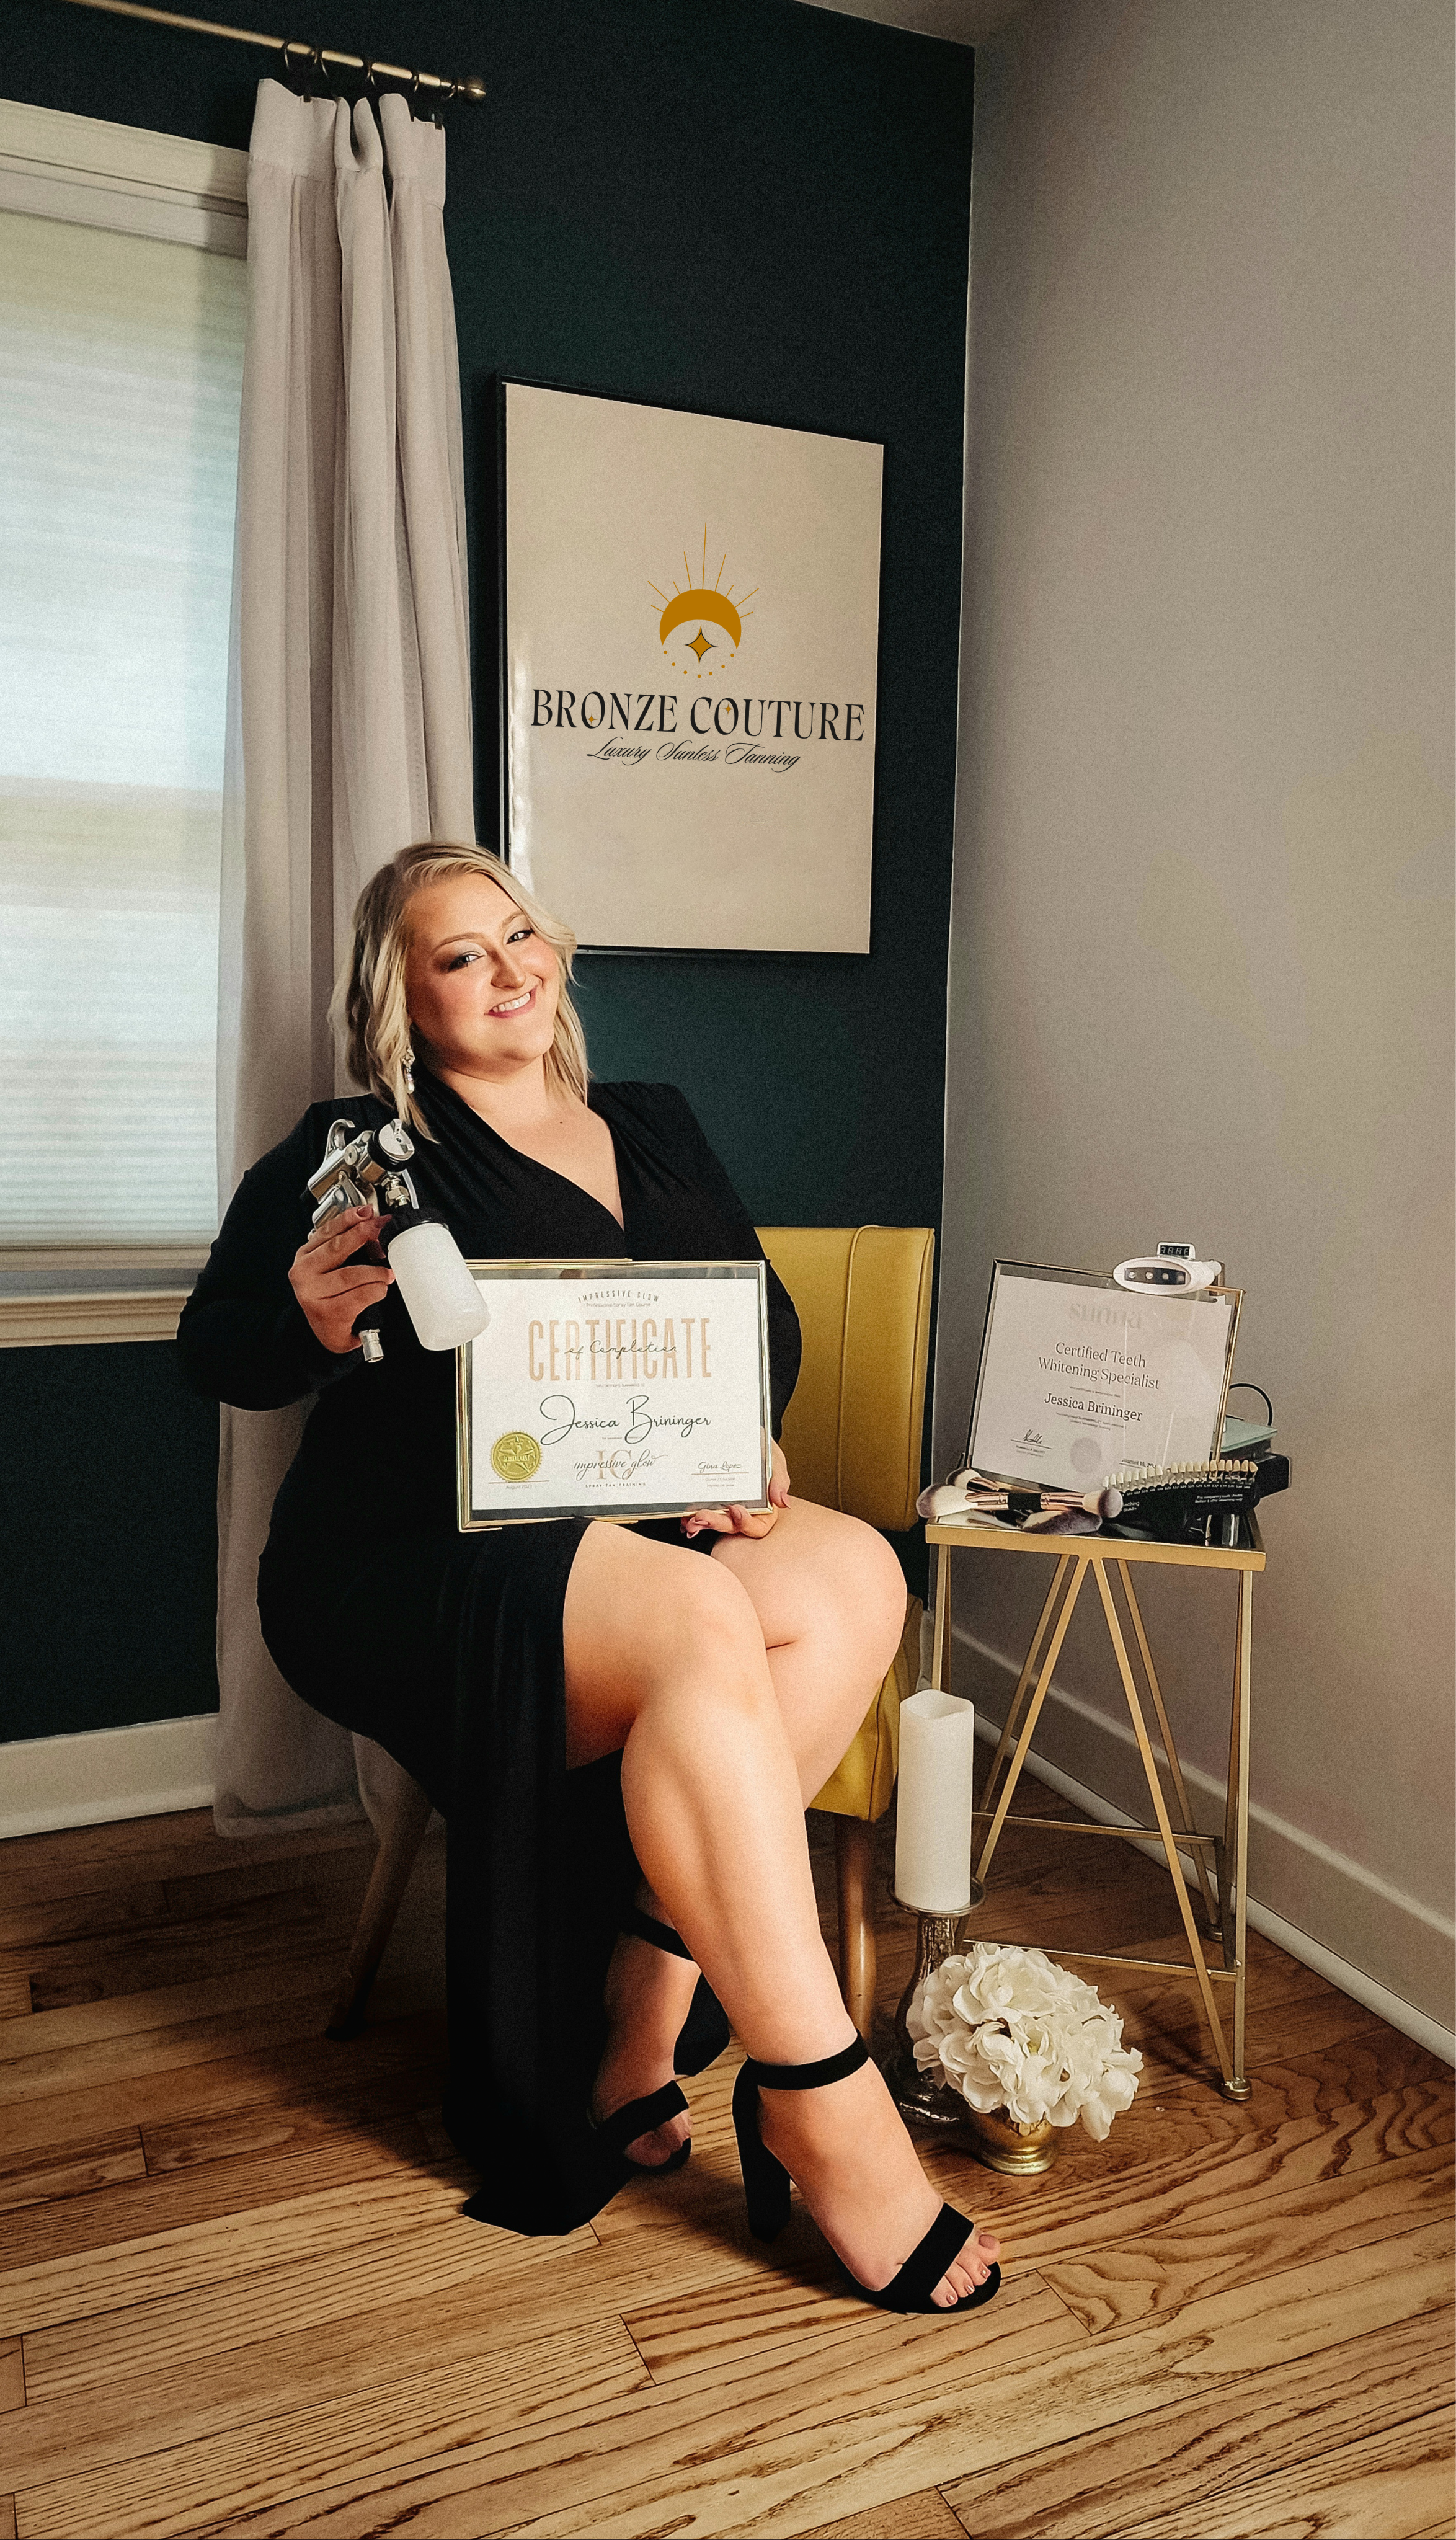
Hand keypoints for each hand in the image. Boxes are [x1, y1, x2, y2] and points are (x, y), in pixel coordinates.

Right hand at [288, 1205, 392, 1354]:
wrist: (329, 1335)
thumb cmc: (332, 1299)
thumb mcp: (331, 1268)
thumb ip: (343, 1246)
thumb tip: (370, 1223)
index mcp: (305, 1257)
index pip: (327, 1232)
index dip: (349, 1219)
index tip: (366, 1212)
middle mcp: (303, 1273)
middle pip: (337, 1248)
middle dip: (363, 1235)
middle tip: (380, 1229)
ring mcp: (312, 1294)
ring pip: (352, 1274)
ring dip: (376, 1273)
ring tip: (387, 1274)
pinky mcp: (327, 1312)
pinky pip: (360, 1295)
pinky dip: (376, 1291)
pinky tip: (380, 1290)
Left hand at [682, 1439, 789, 1542]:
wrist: (741, 1432)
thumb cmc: (762, 1449)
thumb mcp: (775, 1461)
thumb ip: (779, 1480)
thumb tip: (783, 1502)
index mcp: (763, 1508)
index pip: (757, 1527)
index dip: (746, 1523)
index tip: (735, 1509)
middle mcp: (742, 1511)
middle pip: (731, 1526)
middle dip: (716, 1524)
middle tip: (701, 1517)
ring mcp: (723, 1507)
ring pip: (712, 1522)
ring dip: (699, 1524)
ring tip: (689, 1521)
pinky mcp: (707, 1499)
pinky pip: (697, 1512)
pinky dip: (689, 1516)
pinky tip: (682, 1515)